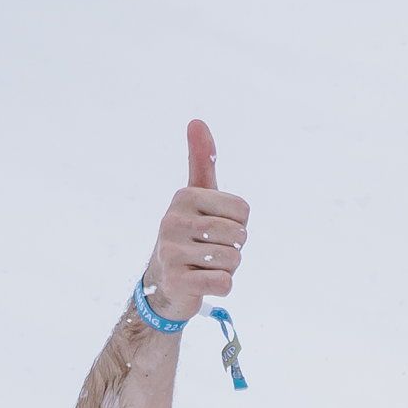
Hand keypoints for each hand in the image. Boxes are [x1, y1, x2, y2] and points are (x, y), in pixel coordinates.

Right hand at [143, 118, 247, 319]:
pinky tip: (202, 282)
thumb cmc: (190, 234)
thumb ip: (202, 161)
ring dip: (227, 268)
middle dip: (233, 248)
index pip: (243, 211)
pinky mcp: (177, 280)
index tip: (215, 228)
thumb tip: (196, 121)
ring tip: (204, 265)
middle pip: (239, 235)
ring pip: (233, 260)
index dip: (238, 224)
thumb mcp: (197, 196)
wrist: (164, 282)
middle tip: (211, 250)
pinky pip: (224, 283)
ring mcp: (172, 251)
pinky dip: (221, 286)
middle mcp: (173, 220)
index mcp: (184, 196)